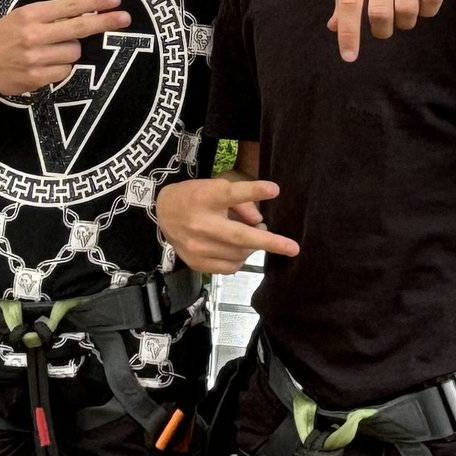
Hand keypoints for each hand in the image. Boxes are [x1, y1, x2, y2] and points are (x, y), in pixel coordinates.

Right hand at [0, 0, 128, 95]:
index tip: (115, 1)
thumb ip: (49, 14)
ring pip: (74, 53)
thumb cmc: (2, 36)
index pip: (70, 6)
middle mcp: (34, 35)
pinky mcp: (36, 78)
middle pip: (79, 28)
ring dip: (69, 51)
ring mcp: (36, 58)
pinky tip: (45, 65)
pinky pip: (65, 72)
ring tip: (49, 50)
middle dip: (105, 23)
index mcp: (30, 14)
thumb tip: (85, 13)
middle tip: (125, 18)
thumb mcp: (21, 16)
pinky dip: (61, 68)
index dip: (95, 3)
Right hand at [155, 176, 299, 274]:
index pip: (231, 194)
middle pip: (239, 236)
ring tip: (253, 236)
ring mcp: (196, 247)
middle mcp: (200, 224)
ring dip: (253, 247)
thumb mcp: (215, 187)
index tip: (275, 189)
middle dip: (269, 242)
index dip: (253, 191)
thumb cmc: (196, 197)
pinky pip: (229, 268)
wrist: (163, 213)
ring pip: (238, 254)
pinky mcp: (195, 263)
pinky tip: (237, 249)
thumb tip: (259, 221)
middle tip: (292, 248)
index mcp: (205, 198)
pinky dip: (240, 259)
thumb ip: (241, 201)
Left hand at [330, 0, 447, 60]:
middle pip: (379, 12)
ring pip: (407, 8)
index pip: (347, 2)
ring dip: (405, 22)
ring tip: (404, 16)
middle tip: (384, 28)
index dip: (347, 33)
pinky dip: (428, 11)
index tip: (349, 56)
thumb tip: (333, 27)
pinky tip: (423, 6)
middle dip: (381, 30)